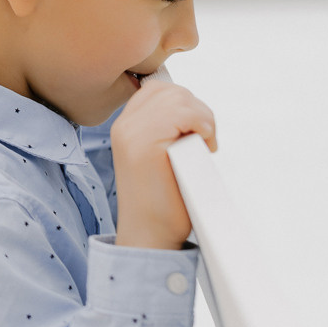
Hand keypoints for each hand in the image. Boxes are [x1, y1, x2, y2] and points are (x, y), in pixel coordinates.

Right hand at [110, 74, 216, 250]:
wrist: (150, 236)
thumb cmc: (161, 202)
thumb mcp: (157, 155)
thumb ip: (165, 129)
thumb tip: (191, 108)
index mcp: (125, 126)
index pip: (157, 90)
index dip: (184, 104)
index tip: (194, 132)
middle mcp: (124, 126)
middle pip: (171, 91)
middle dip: (197, 111)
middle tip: (203, 142)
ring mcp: (132, 134)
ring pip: (179, 98)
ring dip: (203, 120)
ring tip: (203, 146)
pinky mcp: (146, 145)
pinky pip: (183, 114)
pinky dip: (202, 126)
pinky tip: (202, 147)